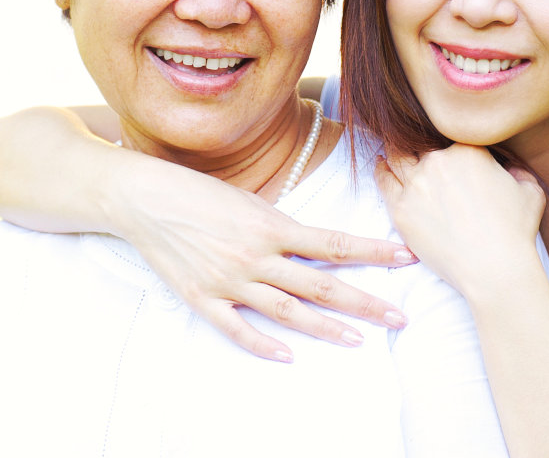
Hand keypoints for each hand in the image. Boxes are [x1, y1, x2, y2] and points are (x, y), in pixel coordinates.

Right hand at [106, 162, 417, 362]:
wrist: (143, 198)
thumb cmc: (197, 192)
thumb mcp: (249, 200)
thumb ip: (280, 227)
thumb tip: (315, 244)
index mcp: (272, 226)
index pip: (334, 243)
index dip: (372, 251)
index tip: (406, 257)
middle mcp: (256, 256)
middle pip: (322, 284)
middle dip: (365, 302)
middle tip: (400, 318)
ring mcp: (230, 280)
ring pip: (288, 311)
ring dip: (326, 327)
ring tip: (358, 340)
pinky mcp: (202, 298)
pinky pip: (237, 329)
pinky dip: (263, 345)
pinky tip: (287, 357)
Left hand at [375, 144, 545, 299]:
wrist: (495, 267)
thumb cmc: (515, 232)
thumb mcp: (531, 193)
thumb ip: (519, 174)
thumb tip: (510, 170)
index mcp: (468, 150)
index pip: (451, 138)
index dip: (447, 143)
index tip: (442, 147)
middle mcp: (438, 161)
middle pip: (421, 144)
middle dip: (418, 144)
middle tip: (410, 142)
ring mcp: (417, 184)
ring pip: (398, 156)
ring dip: (394, 150)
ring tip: (390, 148)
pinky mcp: (401, 208)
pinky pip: (384, 181)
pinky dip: (381, 170)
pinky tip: (381, 165)